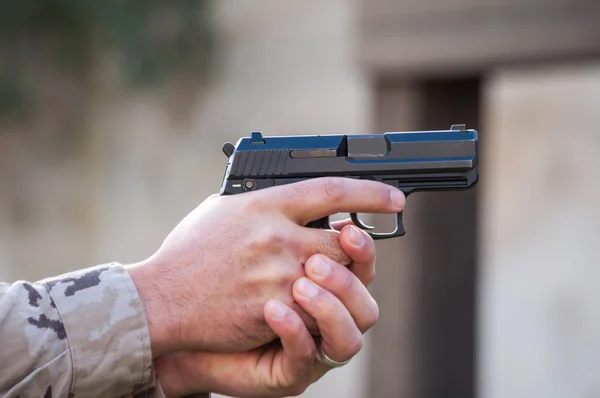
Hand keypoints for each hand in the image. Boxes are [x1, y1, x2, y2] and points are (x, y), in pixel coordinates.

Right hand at [127, 177, 403, 356]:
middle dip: (355, 247)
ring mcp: (278, 274)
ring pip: (335, 277)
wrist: (161, 299)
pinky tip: (299, 305)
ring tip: (320, 281)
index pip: (332, 190)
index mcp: (264, 204)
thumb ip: (262, 202)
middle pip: (344, 239)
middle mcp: (277, 235)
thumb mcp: (222, 210)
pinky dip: (314, 307)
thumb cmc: (189, 252)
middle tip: (354, 249)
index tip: (394, 198)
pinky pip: (314, 308)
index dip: (370, 193)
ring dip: (335, 281)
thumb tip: (294, 195)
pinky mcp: (275, 308)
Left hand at [154, 232, 378, 397]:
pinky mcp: (291, 370)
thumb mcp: (243, 234)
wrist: (178, 321)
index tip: (368, 214)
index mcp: (317, 274)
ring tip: (301, 284)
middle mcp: (323, 309)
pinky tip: (273, 310)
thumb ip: (274, 214)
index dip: (367, 238)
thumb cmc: (212, 275)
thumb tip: (295, 184)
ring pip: (352, 328)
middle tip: (317, 258)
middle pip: (363, 290)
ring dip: (330, 303)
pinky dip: (294, 330)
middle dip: (347, 271)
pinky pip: (307, 353)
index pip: (359, 255)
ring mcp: (312, 342)